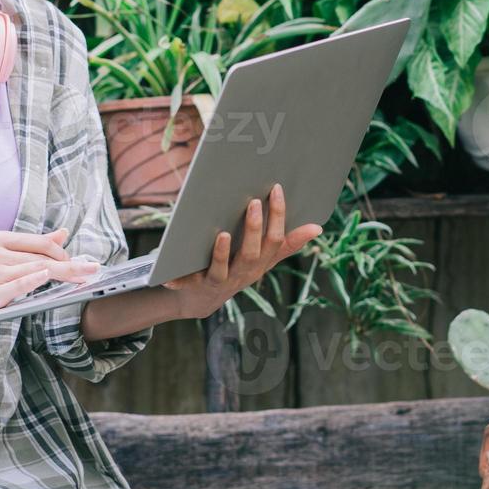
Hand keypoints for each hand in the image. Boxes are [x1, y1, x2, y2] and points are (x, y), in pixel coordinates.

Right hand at [0, 227, 100, 329]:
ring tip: (84, 278)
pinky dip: (35, 280)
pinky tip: (50, 277)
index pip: (38, 242)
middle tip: (92, 269)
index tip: (77, 260)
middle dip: (71, 265)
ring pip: (36, 270)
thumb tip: (63, 234)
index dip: (61, 251)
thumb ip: (31, 245)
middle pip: (42, 257)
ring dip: (64, 275)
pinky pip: (19, 285)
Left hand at [163, 183, 322, 319]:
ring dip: (222, 253)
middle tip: (253, 202)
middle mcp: (243, 274)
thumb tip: (318, 227)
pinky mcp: (195, 287)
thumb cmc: (236, 269)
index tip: (276, 189)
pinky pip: (187, 283)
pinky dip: (179, 279)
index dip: (278, 215)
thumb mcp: (264, 259)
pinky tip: (171, 274)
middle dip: (253, 229)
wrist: (201, 300)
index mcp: (261, 263)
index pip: (276, 240)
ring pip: (224, 269)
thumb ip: (288, 244)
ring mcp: (220, 282)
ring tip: (222, 234)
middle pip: (252, 254)